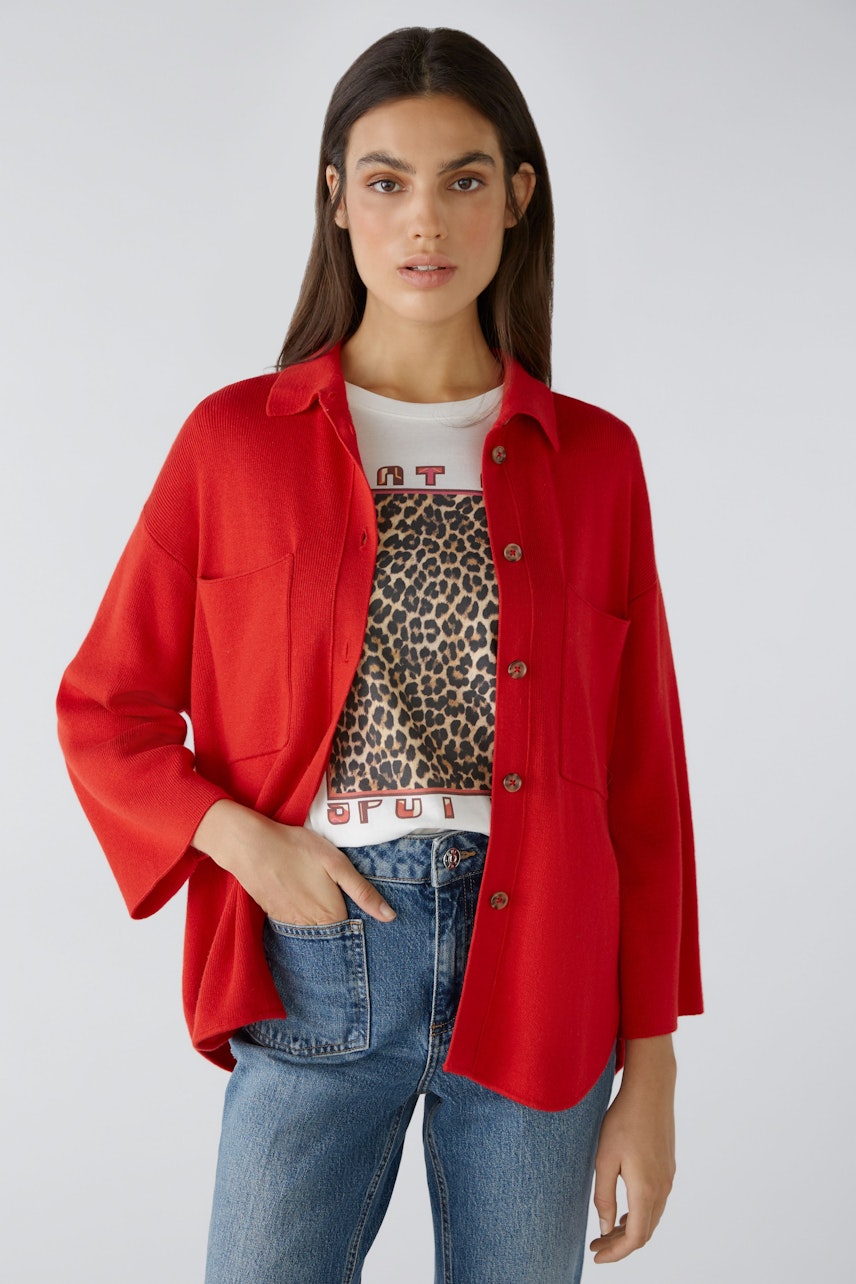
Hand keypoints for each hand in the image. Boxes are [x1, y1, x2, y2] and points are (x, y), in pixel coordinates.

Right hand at [192, 800, 395, 924]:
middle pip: (334, 932)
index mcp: (332, 916)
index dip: (361, 916)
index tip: (362, 906)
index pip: (355, 927)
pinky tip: (303, 897)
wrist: (251, 847)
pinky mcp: (275, 916)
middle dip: (342, 923)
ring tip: (321, 897)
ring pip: (315, 930)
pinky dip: (304, 916)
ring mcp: (291, 924)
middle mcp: (312, 927)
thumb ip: (363, 892)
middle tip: (339, 898)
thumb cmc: (297, 849)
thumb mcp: (337, 864)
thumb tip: (390, 917)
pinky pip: (297, 924)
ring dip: (322, 922)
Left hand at [590, 1035, 676, 1263]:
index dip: (616, 1253)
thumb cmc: (623, 1121)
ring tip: (607, 1229)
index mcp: (646, 1190)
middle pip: (645, 1232)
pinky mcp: (668, 1166)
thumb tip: (606, 1228)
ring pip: (652, 1218)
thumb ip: (604, 1197)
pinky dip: (640, 1214)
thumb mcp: (604, 1159)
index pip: (634, 1238)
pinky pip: (656, 1203)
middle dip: (620, 1243)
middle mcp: (662, 1188)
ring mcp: (668, 1178)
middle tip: (596, 1244)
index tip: (596, 1255)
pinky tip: (624, 1208)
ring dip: (630, 1229)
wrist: (651, 1090)